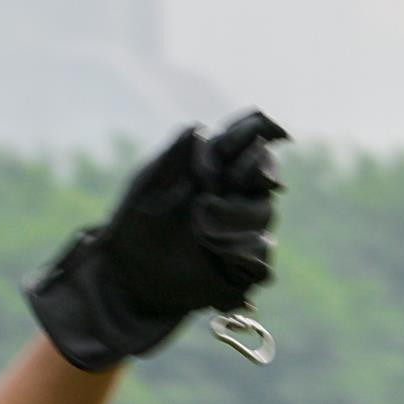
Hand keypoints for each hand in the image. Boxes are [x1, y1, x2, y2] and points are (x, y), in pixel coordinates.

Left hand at [23, 110, 289, 370]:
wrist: (128, 276)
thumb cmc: (133, 224)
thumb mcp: (148, 186)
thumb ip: (174, 156)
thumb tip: (199, 127)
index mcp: (213, 168)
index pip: (247, 140)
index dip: (262, 131)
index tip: (275, 133)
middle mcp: (234, 195)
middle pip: (265, 174)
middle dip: (254, 176)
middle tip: (219, 190)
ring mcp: (244, 229)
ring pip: (265, 214)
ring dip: (234, 220)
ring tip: (200, 231)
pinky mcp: (246, 264)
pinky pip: (261, 257)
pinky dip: (241, 255)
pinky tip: (215, 255)